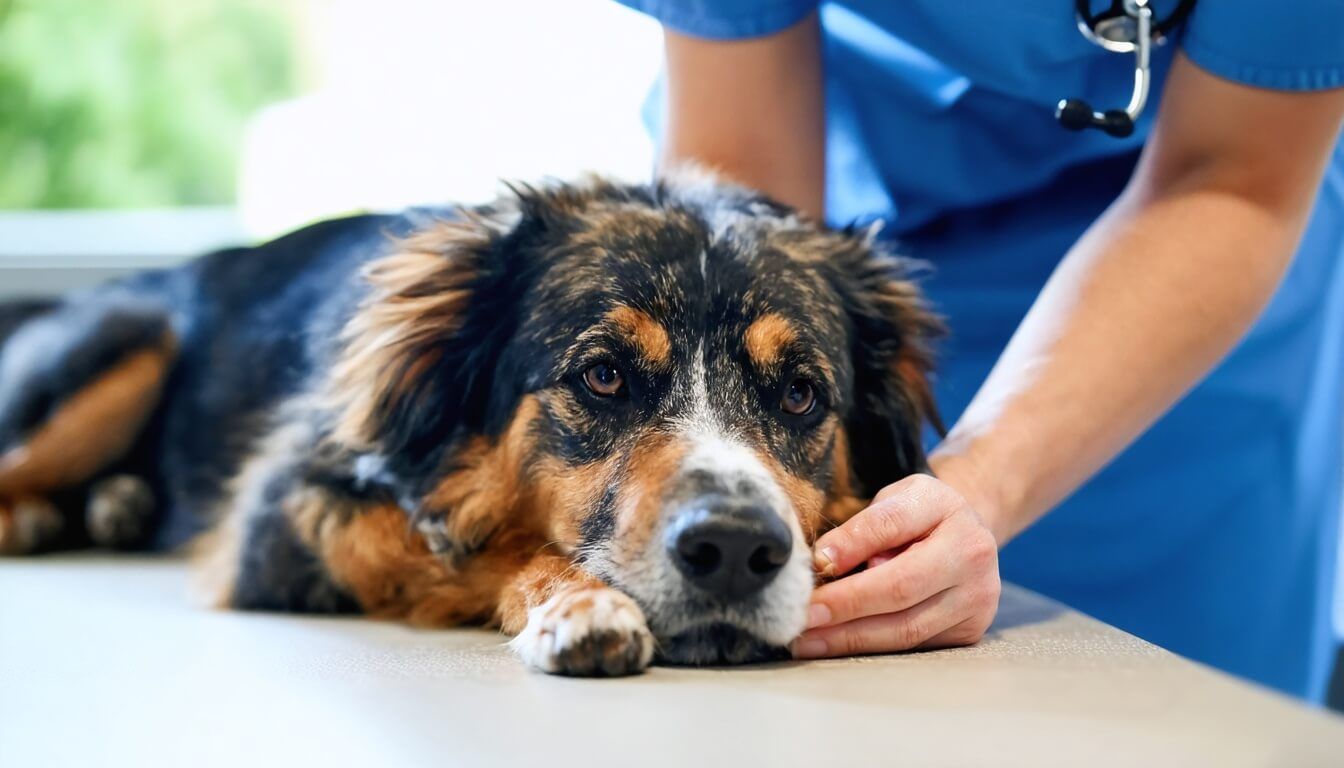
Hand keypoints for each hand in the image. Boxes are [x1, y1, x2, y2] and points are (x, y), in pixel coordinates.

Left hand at [790, 474, 1000, 658]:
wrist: (968, 534)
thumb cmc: (919, 514)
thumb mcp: (893, 499)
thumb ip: (864, 525)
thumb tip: (823, 562)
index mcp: (949, 509)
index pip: (890, 526)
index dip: (850, 546)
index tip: (814, 566)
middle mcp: (972, 556)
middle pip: (900, 588)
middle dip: (844, 606)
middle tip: (802, 616)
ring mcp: (977, 599)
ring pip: (906, 628)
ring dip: (850, 638)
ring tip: (809, 640)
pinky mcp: (969, 631)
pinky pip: (913, 646)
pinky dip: (871, 648)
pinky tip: (838, 645)